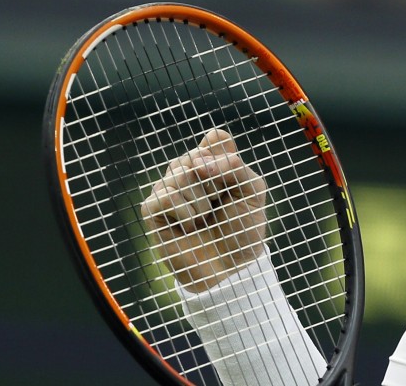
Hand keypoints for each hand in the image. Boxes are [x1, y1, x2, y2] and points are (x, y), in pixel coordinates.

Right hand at [141, 129, 267, 292]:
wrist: (229, 267)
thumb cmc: (242, 229)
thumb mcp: (252, 192)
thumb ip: (234, 166)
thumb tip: (197, 162)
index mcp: (213, 162)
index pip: (215, 139)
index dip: (225, 159)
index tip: (232, 181)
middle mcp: (188, 170)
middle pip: (197, 156)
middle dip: (215, 185)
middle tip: (217, 206)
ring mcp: (168, 187)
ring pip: (180, 174)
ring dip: (201, 203)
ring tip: (203, 219)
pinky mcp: (153, 209)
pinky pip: (165, 196)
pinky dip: (185, 214)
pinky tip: (188, 226)